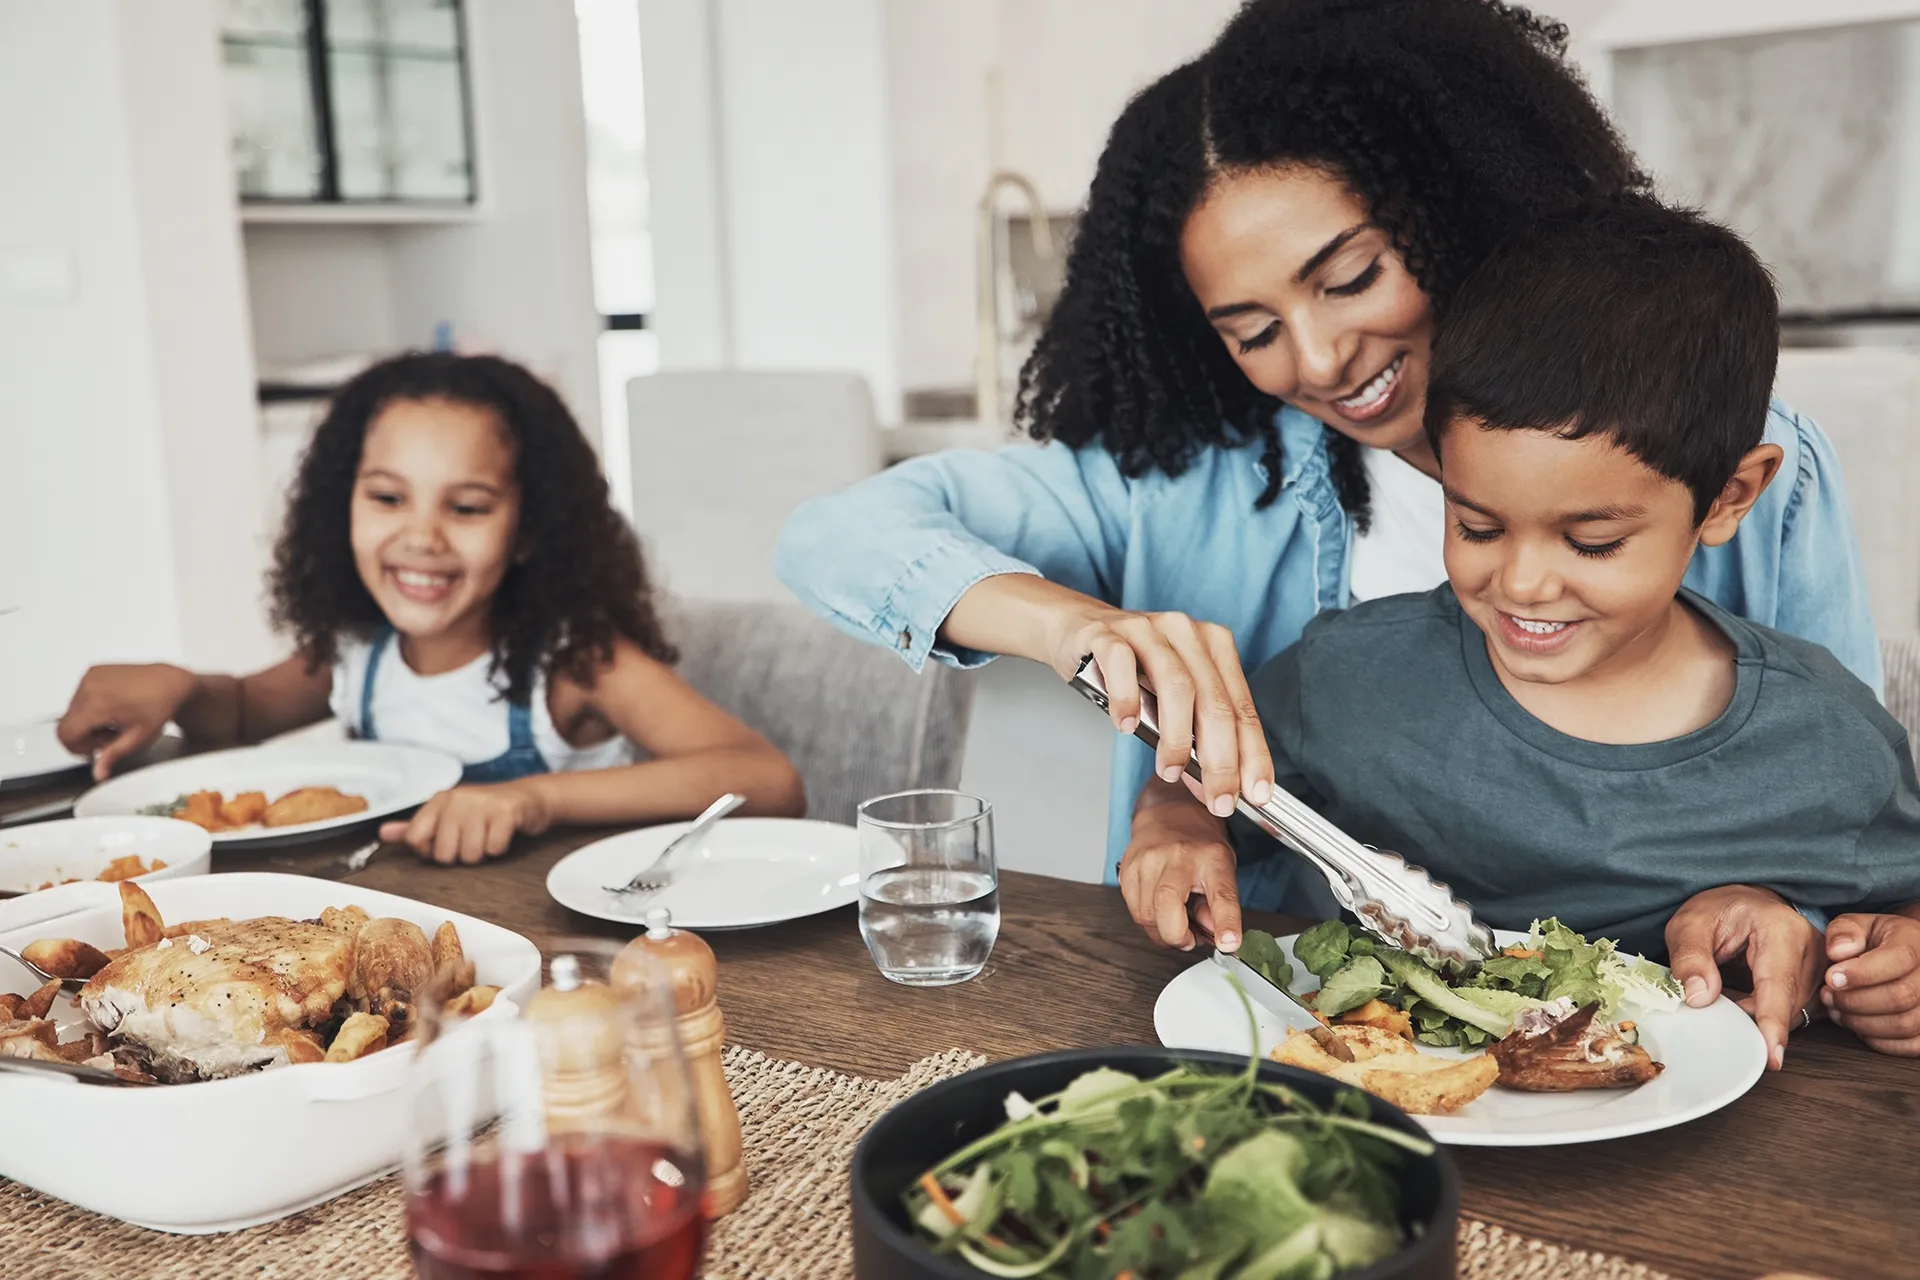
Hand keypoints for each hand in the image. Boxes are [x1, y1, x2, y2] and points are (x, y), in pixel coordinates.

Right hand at [56, 664, 196, 780]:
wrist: (170, 682)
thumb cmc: (159, 706)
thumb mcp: (137, 738)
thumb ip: (112, 757)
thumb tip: (98, 775)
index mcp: (96, 704)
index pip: (65, 733)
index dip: (77, 747)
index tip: (95, 749)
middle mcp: (89, 687)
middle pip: (67, 723)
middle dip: (85, 735)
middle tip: (111, 735)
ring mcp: (90, 677)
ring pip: (72, 710)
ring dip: (88, 720)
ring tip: (114, 720)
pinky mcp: (93, 671)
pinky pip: (80, 695)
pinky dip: (90, 706)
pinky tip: (112, 708)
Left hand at [381, 779, 552, 864]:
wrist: (531, 797)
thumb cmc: (486, 811)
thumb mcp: (449, 815)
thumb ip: (416, 827)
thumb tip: (383, 833)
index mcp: (439, 800)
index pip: (415, 838)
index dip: (430, 851)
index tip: (447, 842)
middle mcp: (457, 798)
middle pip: (443, 854)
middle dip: (461, 855)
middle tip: (474, 838)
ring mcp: (482, 804)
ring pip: (470, 855)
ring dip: (482, 854)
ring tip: (488, 836)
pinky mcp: (506, 812)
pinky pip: (494, 849)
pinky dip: (500, 848)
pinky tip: (503, 835)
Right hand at [1045, 602, 1272, 817]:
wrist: (1078, 629)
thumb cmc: (1131, 669)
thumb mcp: (1171, 696)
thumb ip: (1195, 732)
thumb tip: (1210, 785)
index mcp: (1214, 645)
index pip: (1242, 707)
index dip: (1253, 754)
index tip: (1257, 793)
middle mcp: (1186, 632)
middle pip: (1214, 702)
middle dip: (1221, 759)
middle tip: (1218, 799)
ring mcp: (1147, 629)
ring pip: (1175, 685)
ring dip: (1177, 738)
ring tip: (1170, 770)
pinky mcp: (1108, 634)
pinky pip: (1121, 664)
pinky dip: (1127, 700)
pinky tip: (1127, 725)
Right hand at [1118, 787, 1240, 952]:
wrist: (1169, 815)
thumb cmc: (1199, 845)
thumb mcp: (1223, 869)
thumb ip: (1220, 905)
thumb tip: (1215, 936)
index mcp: (1211, 857)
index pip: (1221, 894)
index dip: (1226, 922)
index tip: (1228, 943)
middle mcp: (1178, 856)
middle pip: (1167, 905)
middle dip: (1176, 935)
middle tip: (1188, 939)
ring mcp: (1148, 860)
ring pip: (1146, 914)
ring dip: (1162, 932)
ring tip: (1175, 923)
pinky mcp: (1127, 868)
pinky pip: (1133, 910)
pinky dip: (1147, 920)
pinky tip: (1158, 910)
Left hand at [1666, 884, 1822, 1070]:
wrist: (1744, 902)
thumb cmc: (1720, 910)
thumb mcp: (1690, 924)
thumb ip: (1690, 958)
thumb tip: (1700, 998)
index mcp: (1781, 929)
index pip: (1778, 985)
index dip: (1772, 1023)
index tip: (1771, 1056)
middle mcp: (1811, 949)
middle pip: (1786, 1006)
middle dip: (1749, 1018)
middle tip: (1716, 1001)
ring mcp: (1820, 968)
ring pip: (1791, 1015)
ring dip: (1755, 1016)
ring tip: (1730, 987)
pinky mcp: (1817, 984)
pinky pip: (1793, 1013)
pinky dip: (1764, 1014)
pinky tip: (1744, 997)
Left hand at [1821, 912, 1919, 1054]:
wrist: (1901, 954)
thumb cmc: (1875, 941)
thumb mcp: (1858, 925)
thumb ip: (1844, 931)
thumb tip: (1837, 951)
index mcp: (1915, 943)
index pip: (1898, 959)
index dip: (1861, 973)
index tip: (1831, 978)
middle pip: (1901, 996)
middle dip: (1855, 1001)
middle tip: (1828, 996)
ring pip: (1905, 1024)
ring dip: (1862, 1022)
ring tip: (1836, 1010)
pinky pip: (1909, 1045)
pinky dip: (1877, 1040)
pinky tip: (1856, 1025)